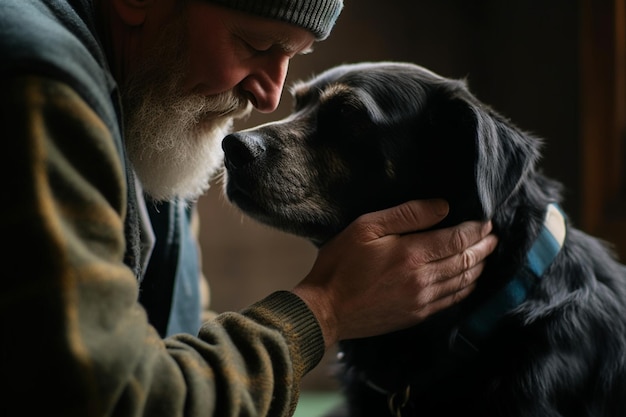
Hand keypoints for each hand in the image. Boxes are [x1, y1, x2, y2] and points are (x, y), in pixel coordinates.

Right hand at [291, 199, 497, 347]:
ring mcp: (422, 301)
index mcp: (412, 254)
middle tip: (493, 237)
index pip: (458, 238)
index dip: (477, 229)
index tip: (487, 222)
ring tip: (485, 256)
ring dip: (478, 267)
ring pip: (462, 282)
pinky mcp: (416, 315)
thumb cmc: (341, 263)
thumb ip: (406, 215)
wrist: (325, 310)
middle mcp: (424, 279)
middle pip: (466, 261)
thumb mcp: (366, 227)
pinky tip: (468, 282)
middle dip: (483, 247)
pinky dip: (465, 288)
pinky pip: (451, 301)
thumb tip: (442, 207)